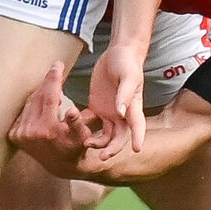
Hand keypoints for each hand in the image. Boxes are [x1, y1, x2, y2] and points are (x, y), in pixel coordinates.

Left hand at [9, 62, 99, 178]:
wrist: (60, 165)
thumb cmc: (74, 147)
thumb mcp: (81, 137)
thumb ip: (77, 123)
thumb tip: (72, 111)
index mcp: (47, 130)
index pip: (50, 97)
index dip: (54, 78)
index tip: (58, 64)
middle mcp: (30, 132)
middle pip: (39, 96)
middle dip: (48, 82)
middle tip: (56, 69)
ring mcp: (20, 134)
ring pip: (30, 102)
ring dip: (41, 92)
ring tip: (52, 87)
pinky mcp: (14, 135)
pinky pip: (24, 111)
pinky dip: (33, 104)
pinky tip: (41, 101)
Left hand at [85, 42, 145, 156]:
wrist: (119, 53)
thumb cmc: (127, 63)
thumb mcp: (128, 76)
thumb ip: (124, 94)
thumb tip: (120, 112)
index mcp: (133, 106)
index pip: (138, 125)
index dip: (138, 138)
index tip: (137, 150)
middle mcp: (122, 114)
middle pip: (119, 137)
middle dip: (111, 148)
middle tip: (102, 156)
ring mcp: (109, 112)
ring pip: (104, 134)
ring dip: (96, 141)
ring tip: (85, 143)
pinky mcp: (97, 107)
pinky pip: (90, 122)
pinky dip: (83, 127)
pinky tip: (72, 129)